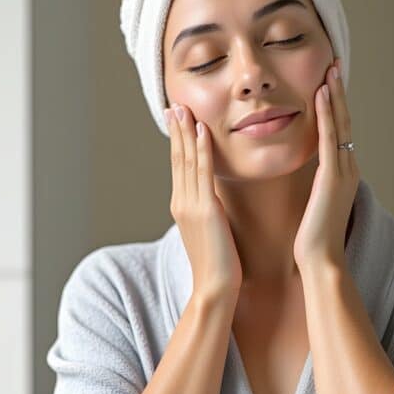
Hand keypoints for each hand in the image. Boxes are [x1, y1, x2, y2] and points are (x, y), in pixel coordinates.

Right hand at [165, 103, 242, 298]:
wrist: (215, 289)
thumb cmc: (219, 267)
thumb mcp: (210, 234)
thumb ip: (208, 214)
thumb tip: (213, 203)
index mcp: (183, 207)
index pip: (179, 167)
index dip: (178, 142)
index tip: (177, 121)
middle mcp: (182, 202)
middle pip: (178, 158)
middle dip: (177, 130)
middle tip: (174, 105)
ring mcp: (191, 206)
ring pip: (187, 161)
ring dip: (186, 132)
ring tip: (184, 108)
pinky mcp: (205, 210)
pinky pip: (203, 173)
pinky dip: (202, 150)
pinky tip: (202, 131)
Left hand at [293, 59, 360, 271]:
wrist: (321, 261)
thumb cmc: (313, 240)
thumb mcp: (315, 205)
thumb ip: (315, 186)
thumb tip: (309, 176)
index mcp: (342, 174)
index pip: (339, 132)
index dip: (335, 106)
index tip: (328, 83)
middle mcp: (347, 168)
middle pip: (344, 122)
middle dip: (338, 93)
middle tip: (334, 65)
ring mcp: (342, 172)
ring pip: (340, 125)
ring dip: (335, 96)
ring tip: (330, 70)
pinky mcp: (332, 177)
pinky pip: (329, 139)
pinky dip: (327, 115)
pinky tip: (321, 95)